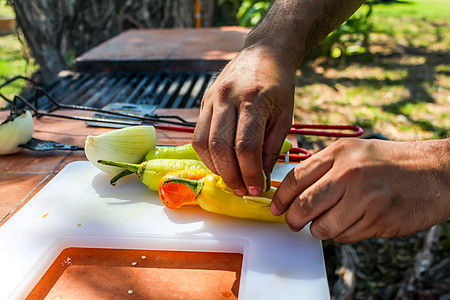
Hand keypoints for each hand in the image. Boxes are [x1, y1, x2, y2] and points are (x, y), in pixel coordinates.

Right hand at [192, 45, 295, 195]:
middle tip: (243, 190)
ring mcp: (211, 98)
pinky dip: (207, 156)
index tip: (258, 190)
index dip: (251, 173)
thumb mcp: (284, 116)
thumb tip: (260, 179)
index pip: (246, 145)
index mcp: (253, 99)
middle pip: (220, 146)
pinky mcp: (203, 102)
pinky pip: (198, 135)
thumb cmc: (279, 87)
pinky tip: (221, 164)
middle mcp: (227, 97)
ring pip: (203, 143)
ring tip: (232, 180)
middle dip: (231, 176)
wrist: (264, 54)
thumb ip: (271, 148)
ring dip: (216, 168)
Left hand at [271, 138, 449, 242]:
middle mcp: (349, 173)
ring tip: (329, 221)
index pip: (296, 178)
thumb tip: (292, 191)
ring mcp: (365, 197)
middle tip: (294, 222)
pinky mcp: (378, 219)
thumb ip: (324, 168)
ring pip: (323, 227)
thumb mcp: (354, 152)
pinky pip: (345, 236)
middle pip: (304, 205)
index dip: (281, 197)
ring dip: (320, 229)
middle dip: (293, 219)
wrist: (435, 172)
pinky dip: (342, 234)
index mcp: (340, 152)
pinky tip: (354, 221)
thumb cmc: (389, 163)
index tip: (276, 207)